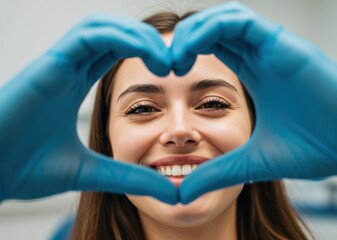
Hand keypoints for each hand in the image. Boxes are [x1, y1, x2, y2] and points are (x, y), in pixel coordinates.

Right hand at [0, 15, 176, 203]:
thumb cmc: (24, 170)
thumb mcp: (90, 172)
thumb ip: (127, 177)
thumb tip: (169, 190)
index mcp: (75, 85)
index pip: (115, 54)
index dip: (147, 56)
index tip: (173, 73)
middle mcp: (67, 69)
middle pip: (113, 35)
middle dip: (147, 41)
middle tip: (175, 64)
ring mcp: (56, 65)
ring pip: (101, 28)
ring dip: (138, 36)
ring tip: (164, 61)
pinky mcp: (46, 66)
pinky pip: (86, 37)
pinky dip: (119, 38)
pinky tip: (146, 56)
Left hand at [171, 2, 336, 202]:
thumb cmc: (315, 150)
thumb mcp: (252, 162)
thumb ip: (217, 172)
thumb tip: (184, 191)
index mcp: (255, 76)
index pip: (213, 50)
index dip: (185, 57)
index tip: (165, 77)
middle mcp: (262, 56)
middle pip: (214, 30)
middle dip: (184, 42)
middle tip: (163, 66)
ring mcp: (273, 48)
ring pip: (223, 18)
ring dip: (193, 32)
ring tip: (174, 60)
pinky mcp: (283, 45)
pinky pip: (241, 21)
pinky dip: (211, 28)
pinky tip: (190, 52)